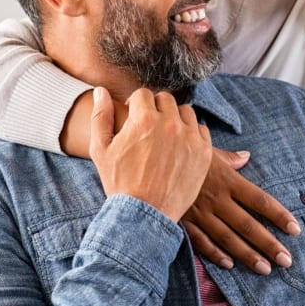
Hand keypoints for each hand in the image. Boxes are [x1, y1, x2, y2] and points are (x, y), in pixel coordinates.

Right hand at [89, 87, 212, 221]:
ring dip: (175, 118)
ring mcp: (189, 137)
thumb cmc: (119, 182)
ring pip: (185, 111)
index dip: (136, 104)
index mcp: (143, 119)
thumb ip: (101, 116)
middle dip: (155, 109)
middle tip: (149, 127)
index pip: (143, 94)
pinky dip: (191, 134)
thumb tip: (101, 91)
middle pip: (165, 99)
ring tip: (165, 135)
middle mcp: (169, 123)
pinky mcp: (204, 152)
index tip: (134, 117)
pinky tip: (180, 146)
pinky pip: (201, 129)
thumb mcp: (101, 149)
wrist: (144, 214)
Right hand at [182, 148, 300, 274]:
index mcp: (227, 180)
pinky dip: (215, 254)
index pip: (259, 200)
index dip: (278, 215)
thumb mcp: (207, 150)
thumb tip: (246, 156)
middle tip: (287, 260)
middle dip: (269, 244)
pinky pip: (201, 241)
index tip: (295, 229)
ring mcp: (200, 212)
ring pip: (228, 238)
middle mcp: (217, 199)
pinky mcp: (184, 221)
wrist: (149, 157)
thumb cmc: (181, 150)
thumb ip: (230, 158)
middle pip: (248, 225)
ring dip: (247, 255)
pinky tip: (229, 265)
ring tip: (265, 269)